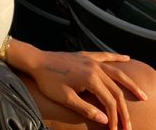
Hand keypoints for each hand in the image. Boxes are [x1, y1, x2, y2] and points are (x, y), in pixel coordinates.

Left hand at [29, 50, 146, 129]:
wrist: (36, 61)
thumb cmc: (48, 81)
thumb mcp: (66, 99)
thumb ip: (87, 110)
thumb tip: (106, 120)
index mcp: (90, 78)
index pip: (109, 102)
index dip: (115, 119)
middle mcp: (94, 67)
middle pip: (116, 90)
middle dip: (124, 109)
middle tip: (130, 125)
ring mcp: (90, 59)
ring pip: (116, 73)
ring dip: (129, 84)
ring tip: (142, 94)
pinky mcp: (85, 55)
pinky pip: (105, 56)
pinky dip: (117, 57)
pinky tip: (126, 58)